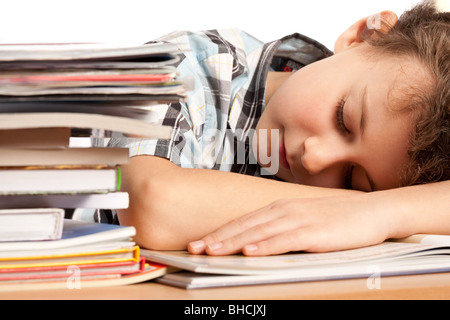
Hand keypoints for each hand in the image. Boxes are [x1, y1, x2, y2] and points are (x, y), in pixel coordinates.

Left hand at [188, 194, 391, 255]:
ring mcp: (299, 219)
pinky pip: (285, 240)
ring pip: (259, 232)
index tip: (199, 243)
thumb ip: (280, 227)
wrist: (373, 211)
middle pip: (244, 226)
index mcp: (279, 208)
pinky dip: (266, 245)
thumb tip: (256, 241)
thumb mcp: (303, 218)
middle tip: (194, 249)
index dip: (219, 233)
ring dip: (234, 242)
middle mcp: (284, 210)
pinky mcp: (315, 231)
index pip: (243, 222)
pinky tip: (251, 251)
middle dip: (217, 238)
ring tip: (212, 251)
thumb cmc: (336, 217)